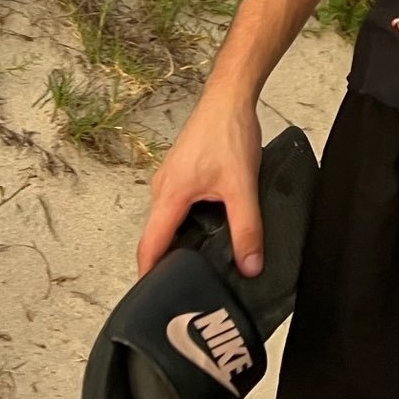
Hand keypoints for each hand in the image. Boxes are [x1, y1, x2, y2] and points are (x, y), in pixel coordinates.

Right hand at [136, 89, 262, 278]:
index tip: (154, 303)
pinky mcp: (182, 171)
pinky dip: (187, 222)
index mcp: (169, 195)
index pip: (150, 247)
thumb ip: (246, 228)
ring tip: (200, 263)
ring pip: (168, 220)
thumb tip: (249, 266)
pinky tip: (208, 228)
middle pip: (157, 236)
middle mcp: (163, 188)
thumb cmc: (228, 132)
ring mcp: (170, 177)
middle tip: (186, 289)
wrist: (230, 96)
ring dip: (180, 240)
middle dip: (168, 263)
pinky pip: (177, 206)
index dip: (150, 277)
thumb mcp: (242, 186)